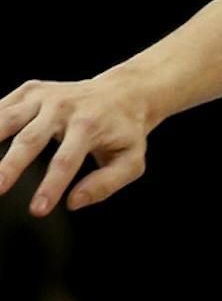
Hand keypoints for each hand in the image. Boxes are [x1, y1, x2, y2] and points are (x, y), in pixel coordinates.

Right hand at [0, 72, 154, 214]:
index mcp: (89, 126)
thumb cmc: (125, 132)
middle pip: (29, 140)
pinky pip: (4, 106)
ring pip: (8, 118)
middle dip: (11, 167)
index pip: (65, 162)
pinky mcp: (31, 90)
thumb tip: (74, 203)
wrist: (123, 94)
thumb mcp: (130, 162)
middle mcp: (63, 107)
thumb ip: (105, 184)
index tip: (37, 210)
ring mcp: (44, 96)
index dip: (49, 187)